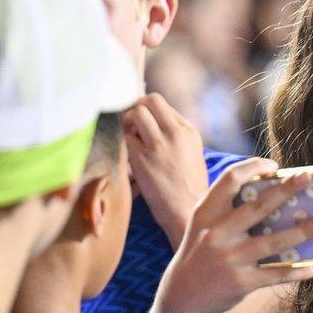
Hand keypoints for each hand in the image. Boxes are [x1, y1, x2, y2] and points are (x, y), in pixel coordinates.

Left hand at [123, 93, 206, 248]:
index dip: (145, 108)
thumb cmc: (189, 186)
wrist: (188, 210)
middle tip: (130, 124)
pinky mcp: (142, 158)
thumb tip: (150, 119)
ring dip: (126, 122)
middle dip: (134, 109)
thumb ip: (175, 134)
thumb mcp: (192, 153)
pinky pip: (124, 136)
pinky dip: (120, 141)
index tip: (140, 120)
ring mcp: (159, 144)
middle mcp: (176, 133)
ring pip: (135, 114)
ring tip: (128, 138)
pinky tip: (125, 153)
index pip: (160, 103)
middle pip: (148, 101)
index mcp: (188, 131)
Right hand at [157, 158, 312, 312]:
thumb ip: (229, 212)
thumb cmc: (202, 254)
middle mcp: (217, 234)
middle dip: (286, 190)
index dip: (251, 168)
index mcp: (206, 214)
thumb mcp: (204, 228)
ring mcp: (230, 259)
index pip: (228, 180)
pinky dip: (302, 270)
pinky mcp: (242, 283)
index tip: (274, 165)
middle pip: (258, 207)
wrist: (182, 299)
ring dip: (305, 231)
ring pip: (275, 242)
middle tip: (309, 178)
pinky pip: (279, 274)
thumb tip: (278, 195)